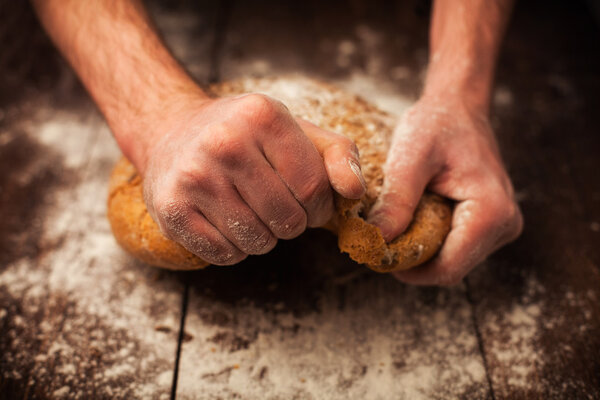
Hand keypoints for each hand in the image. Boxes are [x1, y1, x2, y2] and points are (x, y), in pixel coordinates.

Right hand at [138, 93, 365, 264]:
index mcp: (261, 116)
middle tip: (278, 207)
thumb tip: (355, 190)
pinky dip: (234, 248)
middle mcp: (224, 143)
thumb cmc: (246, 136)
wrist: (172, 134)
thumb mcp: (296, 130)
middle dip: (293, 223)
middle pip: (288, 219)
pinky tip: (225, 221)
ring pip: (258, 242)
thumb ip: (338, 155)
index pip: (313, 188)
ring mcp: (193, 177)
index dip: (320, 207)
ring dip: (264, 237)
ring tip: (251, 211)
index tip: (311, 204)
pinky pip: (225, 255)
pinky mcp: (172, 209)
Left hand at [368, 95, 522, 285]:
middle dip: (412, 262)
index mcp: (492, 213)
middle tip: (377, 244)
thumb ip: (396, 200)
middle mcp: (505, 225)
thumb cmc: (436, 125)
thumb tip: (376, 240)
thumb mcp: (410, 158)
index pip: (448, 268)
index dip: (409, 269)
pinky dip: (430, 242)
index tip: (375, 255)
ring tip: (392, 230)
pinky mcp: (491, 224)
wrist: (457, 107)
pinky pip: (456, 247)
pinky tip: (410, 223)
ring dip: (420, 253)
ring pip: (453, 261)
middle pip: (450, 268)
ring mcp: (501, 226)